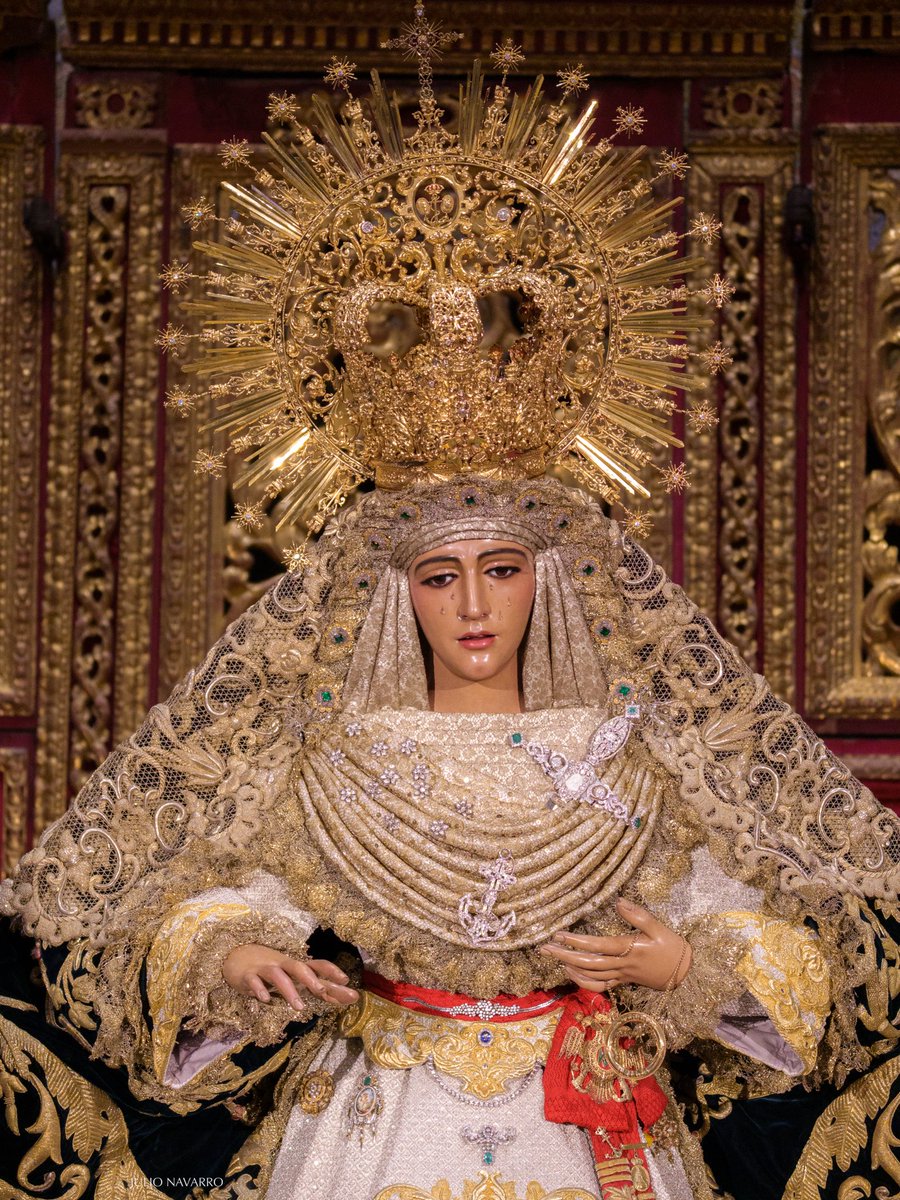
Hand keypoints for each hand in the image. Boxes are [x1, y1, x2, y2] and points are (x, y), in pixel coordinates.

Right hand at [222, 943, 359, 1011]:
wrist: (237, 956)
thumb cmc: (272, 970)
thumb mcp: (293, 978)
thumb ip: (316, 988)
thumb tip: (344, 997)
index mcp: (295, 967)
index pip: (316, 965)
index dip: (331, 971)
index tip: (347, 981)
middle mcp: (283, 965)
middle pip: (298, 967)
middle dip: (310, 979)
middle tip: (321, 991)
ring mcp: (265, 969)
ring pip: (278, 977)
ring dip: (289, 990)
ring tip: (299, 1007)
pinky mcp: (248, 976)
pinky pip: (254, 982)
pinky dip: (259, 990)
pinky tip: (265, 1000)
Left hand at [540, 898, 691, 992]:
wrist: (685, 973)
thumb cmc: (672, 947)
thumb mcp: (659, 927)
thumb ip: (638, 915)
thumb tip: (618, 901)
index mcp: (629, 949)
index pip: (597, 946)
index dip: (576, 941)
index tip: (558, 934)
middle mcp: (621, 965)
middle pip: (588, 963)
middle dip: (564, 955)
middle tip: (544, 948)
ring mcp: (621, 975)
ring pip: (590, 975)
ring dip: (569, 967)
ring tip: (553, 956)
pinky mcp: (623, 982)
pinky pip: (599, 986)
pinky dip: (583, 982)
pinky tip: (571, 973)